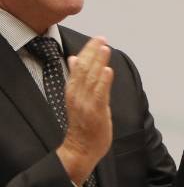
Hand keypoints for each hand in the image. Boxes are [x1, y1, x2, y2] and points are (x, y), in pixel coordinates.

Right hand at [57, 37, 113, 184]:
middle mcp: (77, 94)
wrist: (80, 148)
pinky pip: (99, 94)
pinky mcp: (95, 112)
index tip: (97, 39)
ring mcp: (86, 103)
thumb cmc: (82, 124)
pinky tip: (108, 70)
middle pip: (84, 69)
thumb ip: (78, 78)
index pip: (79, 65)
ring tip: (105, 48)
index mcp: (73, 90)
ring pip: (91, 78)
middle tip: (102, 38)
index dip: (87, 51)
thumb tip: (75, 59)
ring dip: (99, 62)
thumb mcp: (77, 97)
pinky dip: (103, 81)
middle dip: (93, 52)